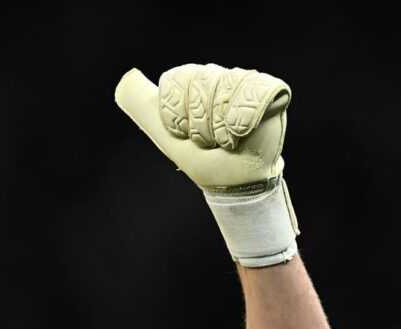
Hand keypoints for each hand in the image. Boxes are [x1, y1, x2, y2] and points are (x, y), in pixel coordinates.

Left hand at [113, 63, 299, 266]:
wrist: (230, 181)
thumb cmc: (200, 159)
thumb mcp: (164, 132)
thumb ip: (142, 104)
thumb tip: (127, 78)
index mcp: (193, 81)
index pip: (175, 81)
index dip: (176, 115)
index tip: (183, 133)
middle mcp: (219, 76)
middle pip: (200, 85)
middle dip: (200, 124)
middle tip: (209, 140)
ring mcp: (246, 83)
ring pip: (226, 89)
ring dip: (222, 126)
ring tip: (227, 140)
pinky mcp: (272, 93)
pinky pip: (256, 92)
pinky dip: (245, 119)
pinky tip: (243, 133)